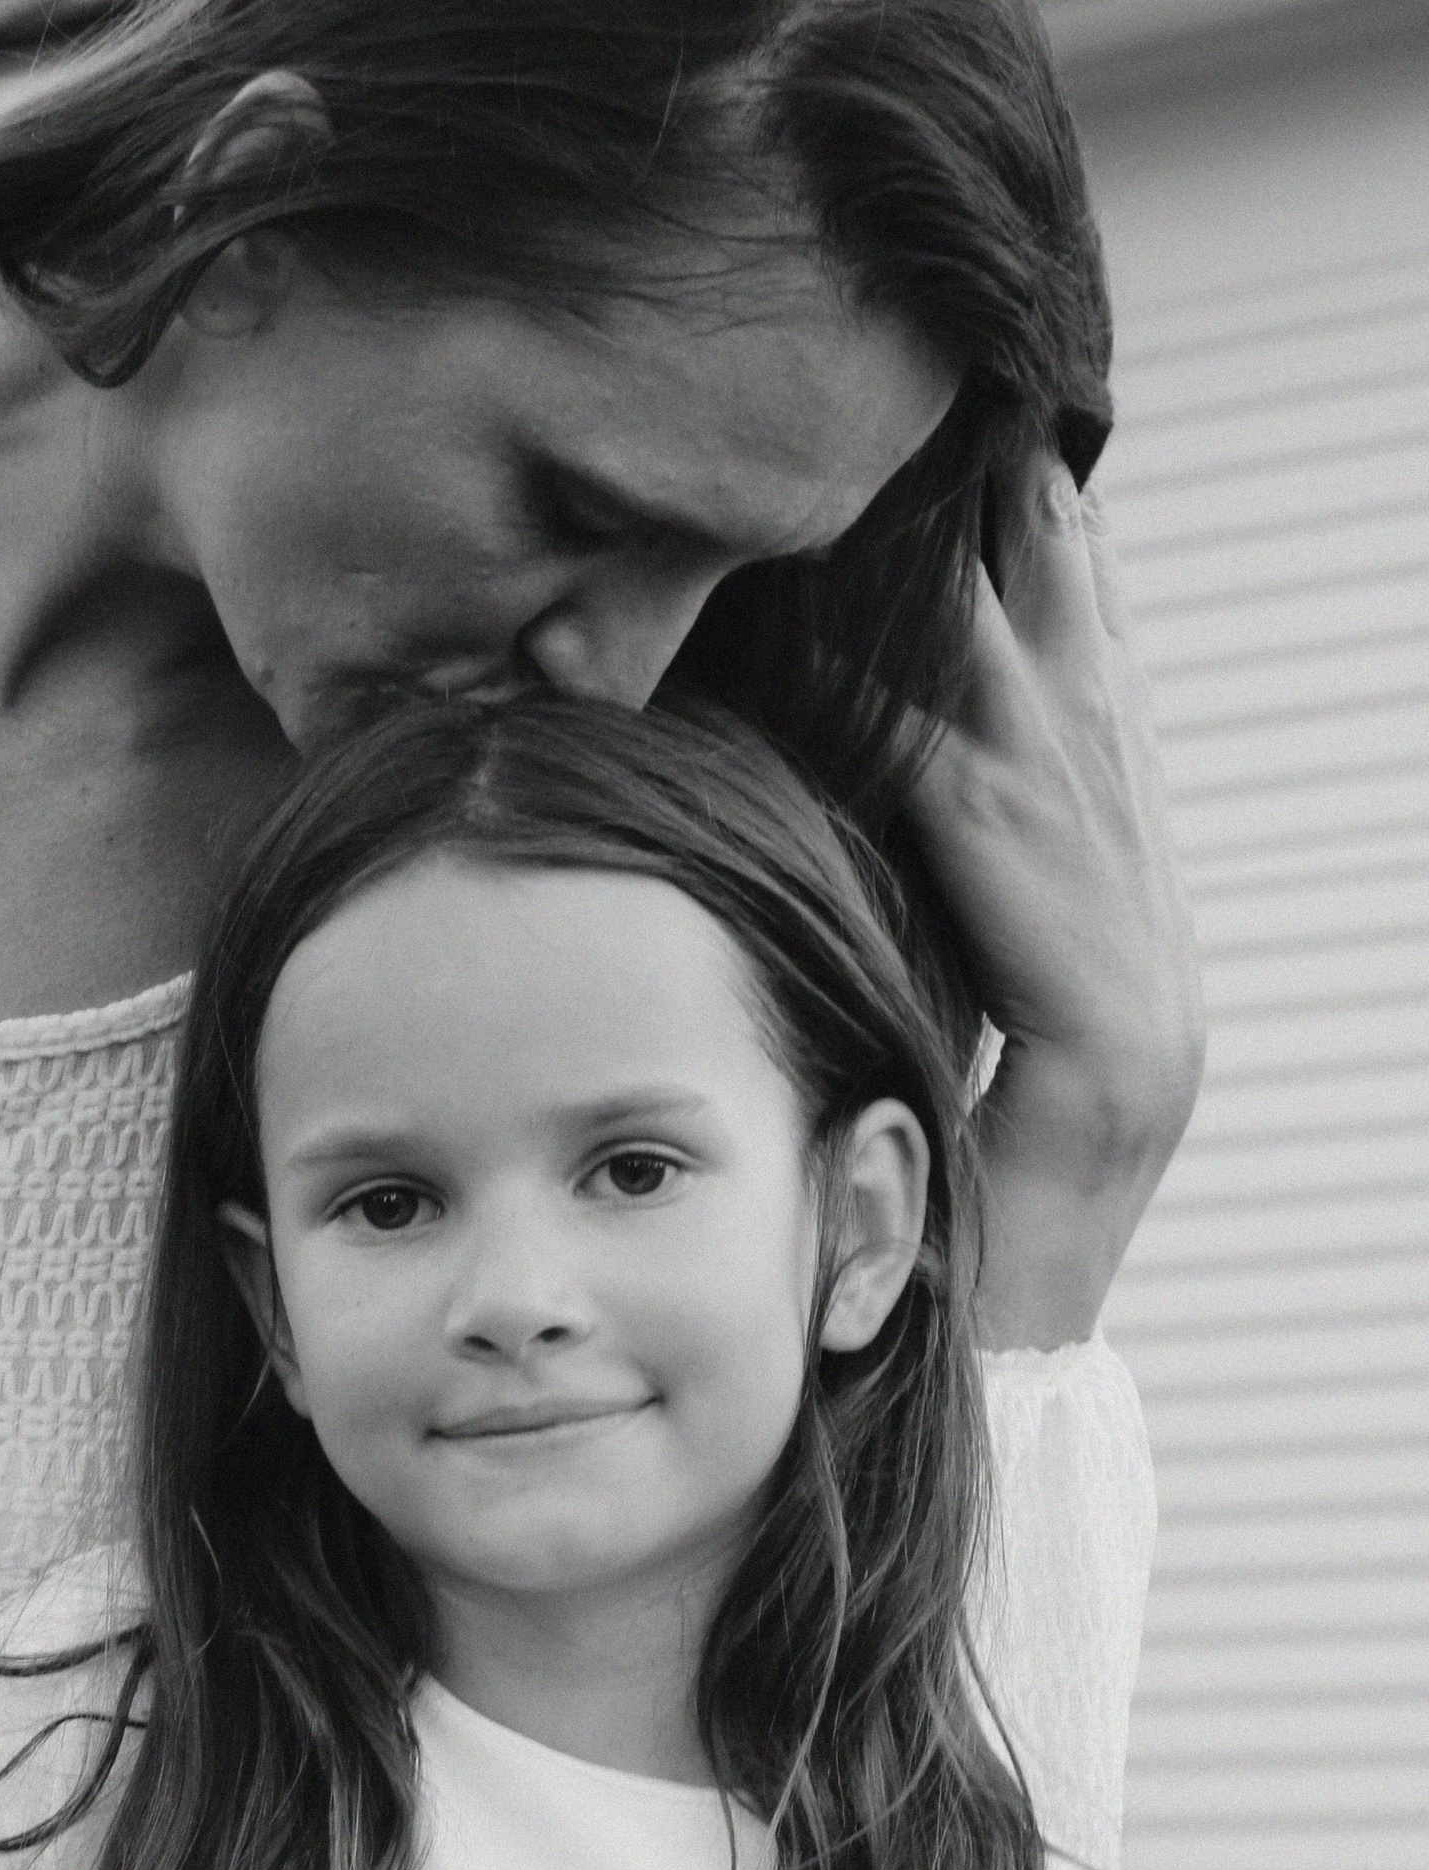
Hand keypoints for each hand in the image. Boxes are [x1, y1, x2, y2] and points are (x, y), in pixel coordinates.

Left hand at [905, 451, 1205, 1344]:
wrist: (964, 1397)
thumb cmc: (892, 1237)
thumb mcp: (888, 1029)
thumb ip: (880, 909)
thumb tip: (791, 771)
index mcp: (1105, 944)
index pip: (1069, 727)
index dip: (1027, 588)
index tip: (966, 457)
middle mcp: (1149, 950)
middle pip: (1084, 704)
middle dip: (1024, 553)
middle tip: (957, 402)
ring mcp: (1149, 998)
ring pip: (1058, 748)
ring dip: (986, 607)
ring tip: (926, 470)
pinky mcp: (1115, 1050)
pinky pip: (1015, 858)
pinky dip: (943, 744)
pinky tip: (880, 641)